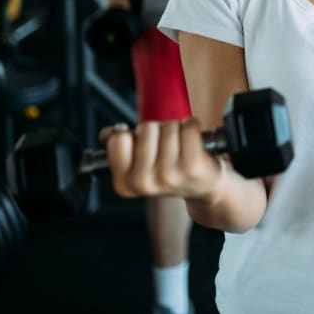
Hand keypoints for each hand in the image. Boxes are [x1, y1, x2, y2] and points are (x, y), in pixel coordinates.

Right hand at [99, 118, 223, 199]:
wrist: (204, 187)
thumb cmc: (170, 169)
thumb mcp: (139, 165)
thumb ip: (118, 147)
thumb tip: (109, 133)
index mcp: (125, 184)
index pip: (118, 139)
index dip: (133, 135)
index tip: (144, 145)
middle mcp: (144, 183)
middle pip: (146, 128)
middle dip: (158, 130)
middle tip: (167, 147)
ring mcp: (168, 175)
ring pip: (169, 126)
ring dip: (177, 128)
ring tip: (182, 146)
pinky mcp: (192, 165)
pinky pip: (189, 127)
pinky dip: (193, 126)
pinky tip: (196, 141)